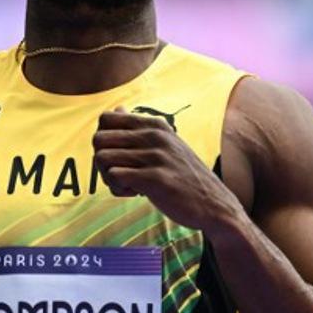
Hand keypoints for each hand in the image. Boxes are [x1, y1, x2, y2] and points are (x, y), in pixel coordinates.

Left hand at [92, 108, 244, 232]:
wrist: (214, 204)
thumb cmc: (184, 176)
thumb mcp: (165, 145)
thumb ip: (139, 128)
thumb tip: (117, 108)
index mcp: (155, 125)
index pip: (105, 119)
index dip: (104, 140)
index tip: (119, 157)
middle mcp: (155, 135)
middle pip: (98, 139)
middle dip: (101, 161)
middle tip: (119, 175)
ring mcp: (156, 156)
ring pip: (103, 158)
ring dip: (108, 177)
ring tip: (127, 185)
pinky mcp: (156, 178)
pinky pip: (114, 176)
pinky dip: (118, 189)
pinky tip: (136, 192)